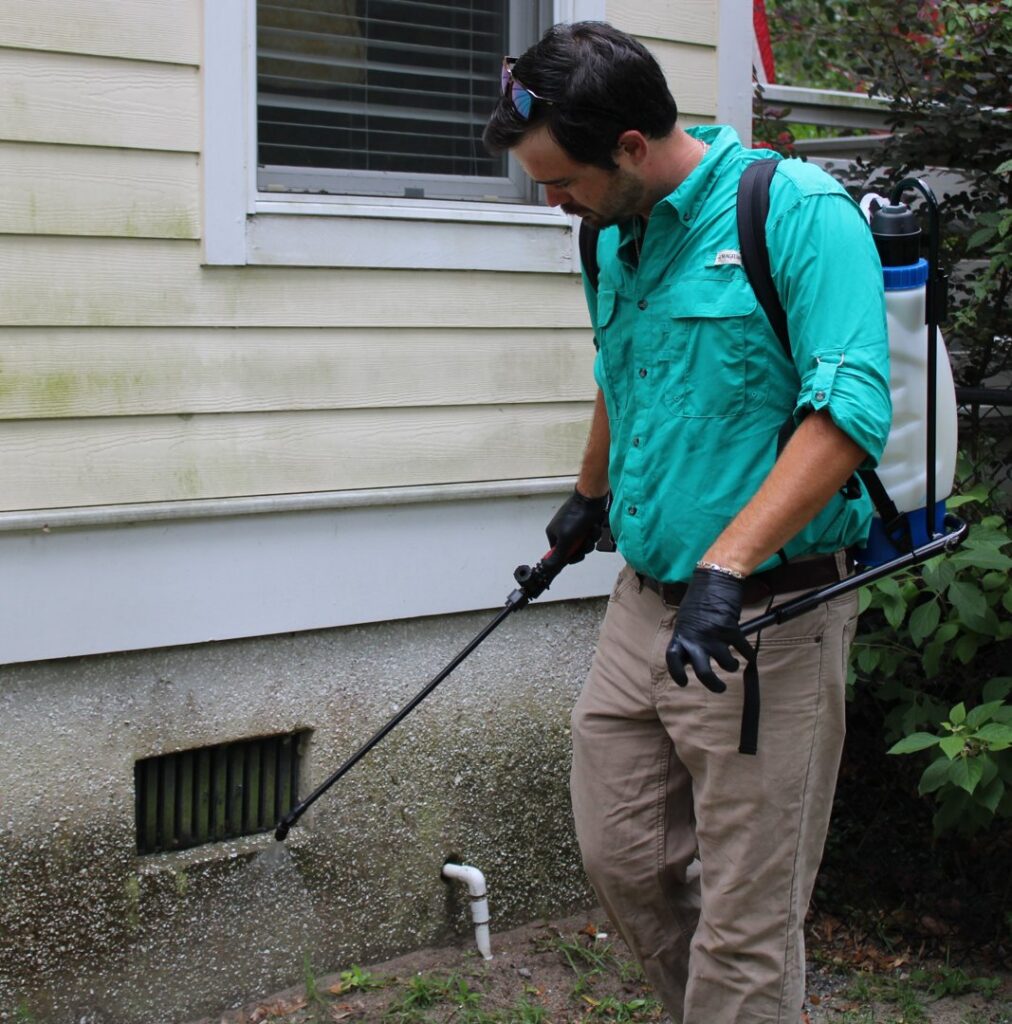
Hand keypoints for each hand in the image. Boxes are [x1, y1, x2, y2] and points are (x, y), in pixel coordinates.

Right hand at [543, 488, 608, 570]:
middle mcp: (563, 532)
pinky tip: (595, 524)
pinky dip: (594, 531)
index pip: (561, 554)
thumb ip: (558, 555)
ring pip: (585, 543)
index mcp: (554, 535)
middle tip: (586, 540)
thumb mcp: (566, 539)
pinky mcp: (585, 523)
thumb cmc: (576, 517)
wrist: (591, 498)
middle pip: (575, 550)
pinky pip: (590, 535)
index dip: (571, 556)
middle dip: (584, 546)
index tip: (579, 553)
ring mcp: (575, 527)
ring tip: (592, 529)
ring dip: (591, 538)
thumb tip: (546, 568)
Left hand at [665, 568, 754, 692]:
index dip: (677, 674)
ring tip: (732, 663)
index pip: (673, 659)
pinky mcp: (731, 630)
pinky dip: (748, 654)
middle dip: (713, 685)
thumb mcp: (686, 618)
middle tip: (719, 688)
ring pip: (727, 664)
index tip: (684, 683)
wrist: (716, 578)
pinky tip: (748, 655)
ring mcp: (714, 635)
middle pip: (703, 672)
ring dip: (731, 665)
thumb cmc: (700, 597)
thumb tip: (690, 656)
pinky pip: (743, 650)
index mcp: (681, 634)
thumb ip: (687, 637)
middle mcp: (696, 638)